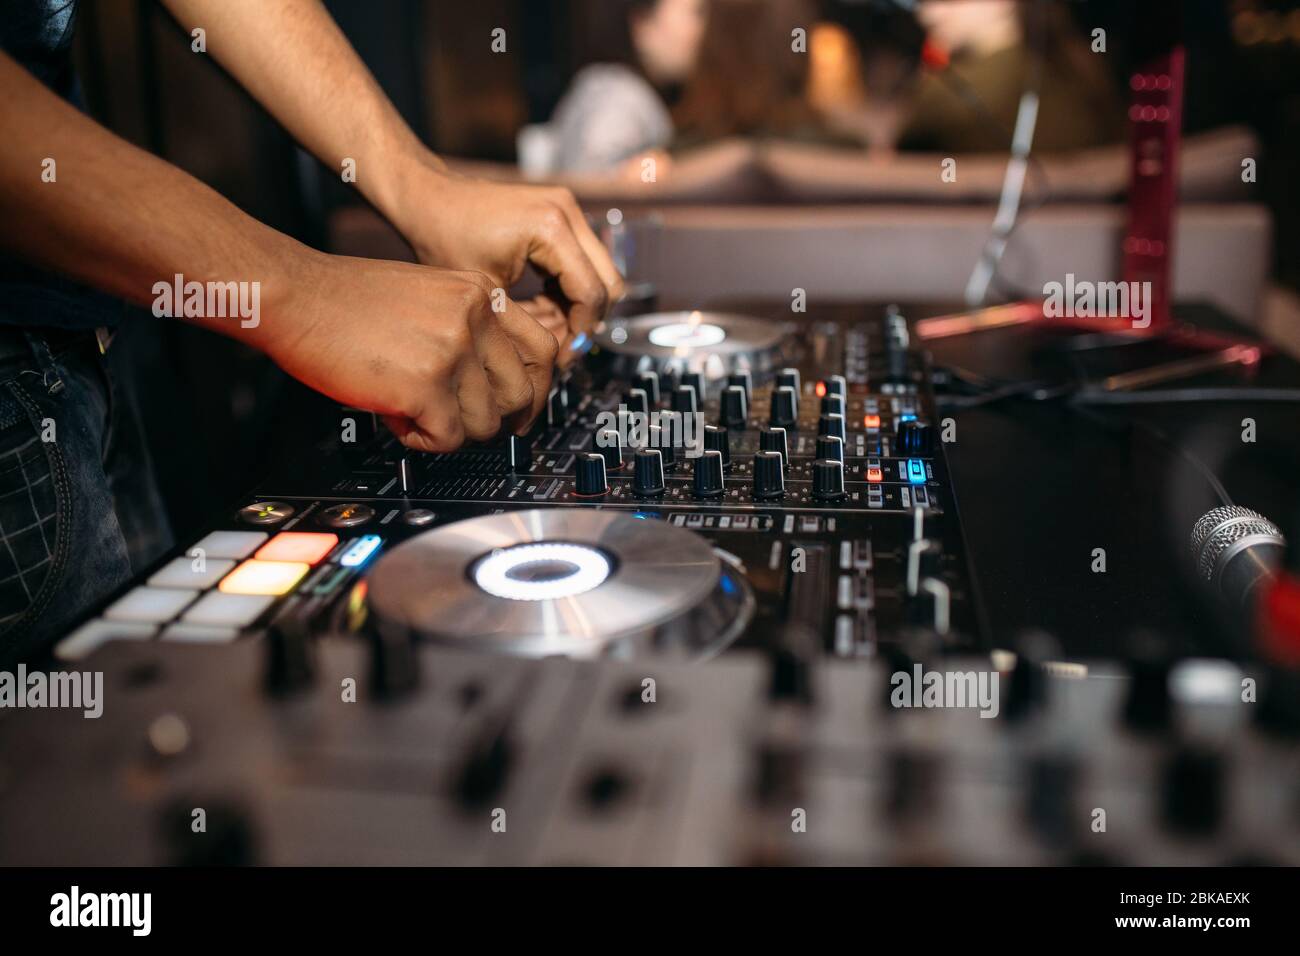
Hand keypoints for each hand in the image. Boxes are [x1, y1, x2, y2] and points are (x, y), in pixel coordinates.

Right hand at [266, 253, 557, 451]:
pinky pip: (449, 438)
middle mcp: (474, 320)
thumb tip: (494, 381)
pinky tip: (398, 418)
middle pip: (522, 392)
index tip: (520, 407)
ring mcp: (452, 352)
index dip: (535, 387)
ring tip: (416, 412)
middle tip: (470, 426)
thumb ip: (468, 329)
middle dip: (499, 420)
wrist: (297, 296)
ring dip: (454, 430)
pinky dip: (424, 439)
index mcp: (479, 295)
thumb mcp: (430, 294)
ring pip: (487, 422)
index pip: (542, 349)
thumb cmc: (347, 299)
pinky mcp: (425, 386)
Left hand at [391, 158, 623, 341]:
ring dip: (578, 307)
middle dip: (586, 320)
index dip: (581, 332)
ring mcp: (568, 210)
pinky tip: (541, 306)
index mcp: (551, 228)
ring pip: (600, 275)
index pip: (592, 293)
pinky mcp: (562, 215)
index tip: (562, 358)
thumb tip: (566, 354)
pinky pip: (584, 263)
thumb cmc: (446, 240)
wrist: (429, 198)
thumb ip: (532, 322)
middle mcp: (568, 212)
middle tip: (561, 347)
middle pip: (609, 283)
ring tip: (545, 328)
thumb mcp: (488, 293)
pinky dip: (568, 290)